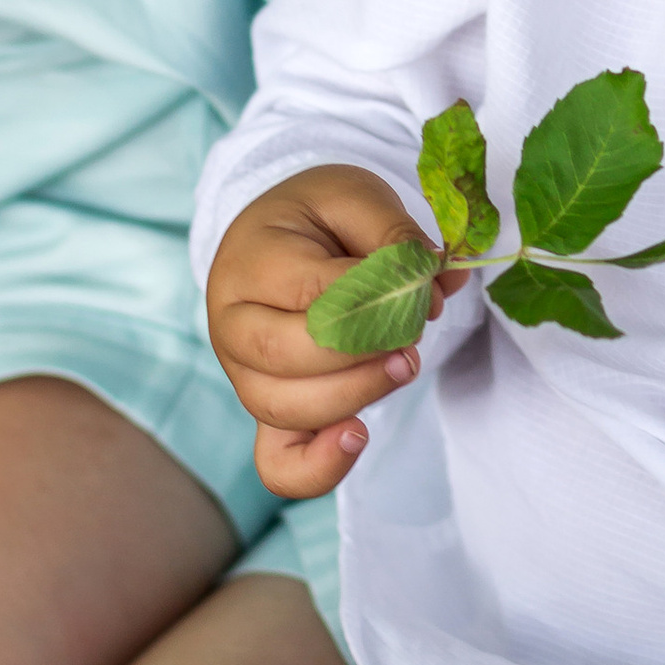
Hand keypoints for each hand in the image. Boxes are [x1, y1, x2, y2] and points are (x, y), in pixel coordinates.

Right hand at [206, 168, 466, 497]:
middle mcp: (231, 325)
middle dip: (365, 349)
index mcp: (248, 262)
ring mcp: (243, 376)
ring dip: (356, 393)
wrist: (280, 237)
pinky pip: (279, 463)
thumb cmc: (317, 215)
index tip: (421, 281)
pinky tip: (357, 439)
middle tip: (414, 332)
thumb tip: (433, 285)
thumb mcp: (354, 195)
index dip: (376, 294)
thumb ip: (394, 234)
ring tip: (404, 365)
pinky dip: (317, 469)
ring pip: (288, 408)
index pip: (311, 290)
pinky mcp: (268, 411)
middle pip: (289, 356)